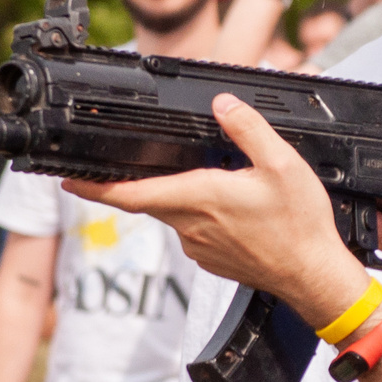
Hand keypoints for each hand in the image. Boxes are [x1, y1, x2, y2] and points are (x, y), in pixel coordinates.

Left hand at [69, 96, 366, 328]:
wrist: (313, 277)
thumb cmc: (299, 225)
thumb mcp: (281, 163)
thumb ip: (247, 129)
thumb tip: (222, 104)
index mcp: (199, 199)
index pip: (132, 193)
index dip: (94, 188)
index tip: (68, 182)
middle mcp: (191, 226)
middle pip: (148, 200)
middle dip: (133, 183)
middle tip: (124, 167)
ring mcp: (199, 247)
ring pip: (174, 213)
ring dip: (178, 196)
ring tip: (214, 181)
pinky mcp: (211, 260)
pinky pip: (193, 230)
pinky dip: (200, 215)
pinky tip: (231, 208)